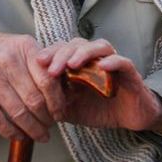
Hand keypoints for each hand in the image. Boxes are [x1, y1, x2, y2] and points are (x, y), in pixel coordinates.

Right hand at [0, 31, 64, 141]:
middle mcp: (7, 61)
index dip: (57, 101)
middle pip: (34, 100)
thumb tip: (66, 90)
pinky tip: (19, 136)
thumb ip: (42, 63)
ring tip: (40, 135)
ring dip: (32, 129)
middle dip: (47, 119)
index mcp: (24, 47)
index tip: (61, 113)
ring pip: (18, 112)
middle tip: (51, 126)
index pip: (48, 80)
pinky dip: (11, 132)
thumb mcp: (21, 46)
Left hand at [37, 38, 161, 135]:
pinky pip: (122, 61)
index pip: (62, 49)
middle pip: (77, 44)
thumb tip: (32, 101)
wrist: (130, 117)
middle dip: (62, 54)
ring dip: (84, 53)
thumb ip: (54, 101)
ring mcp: (112, 62)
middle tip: (51, 68)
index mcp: (79, 63)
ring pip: (99, 46)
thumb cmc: (99, 108)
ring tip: (72, 64)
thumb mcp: (70, 108)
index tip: (37, 62)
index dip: (50, 52)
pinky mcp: (130, 72)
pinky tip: (103, 66)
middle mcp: (95, 58)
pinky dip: (113, 61)